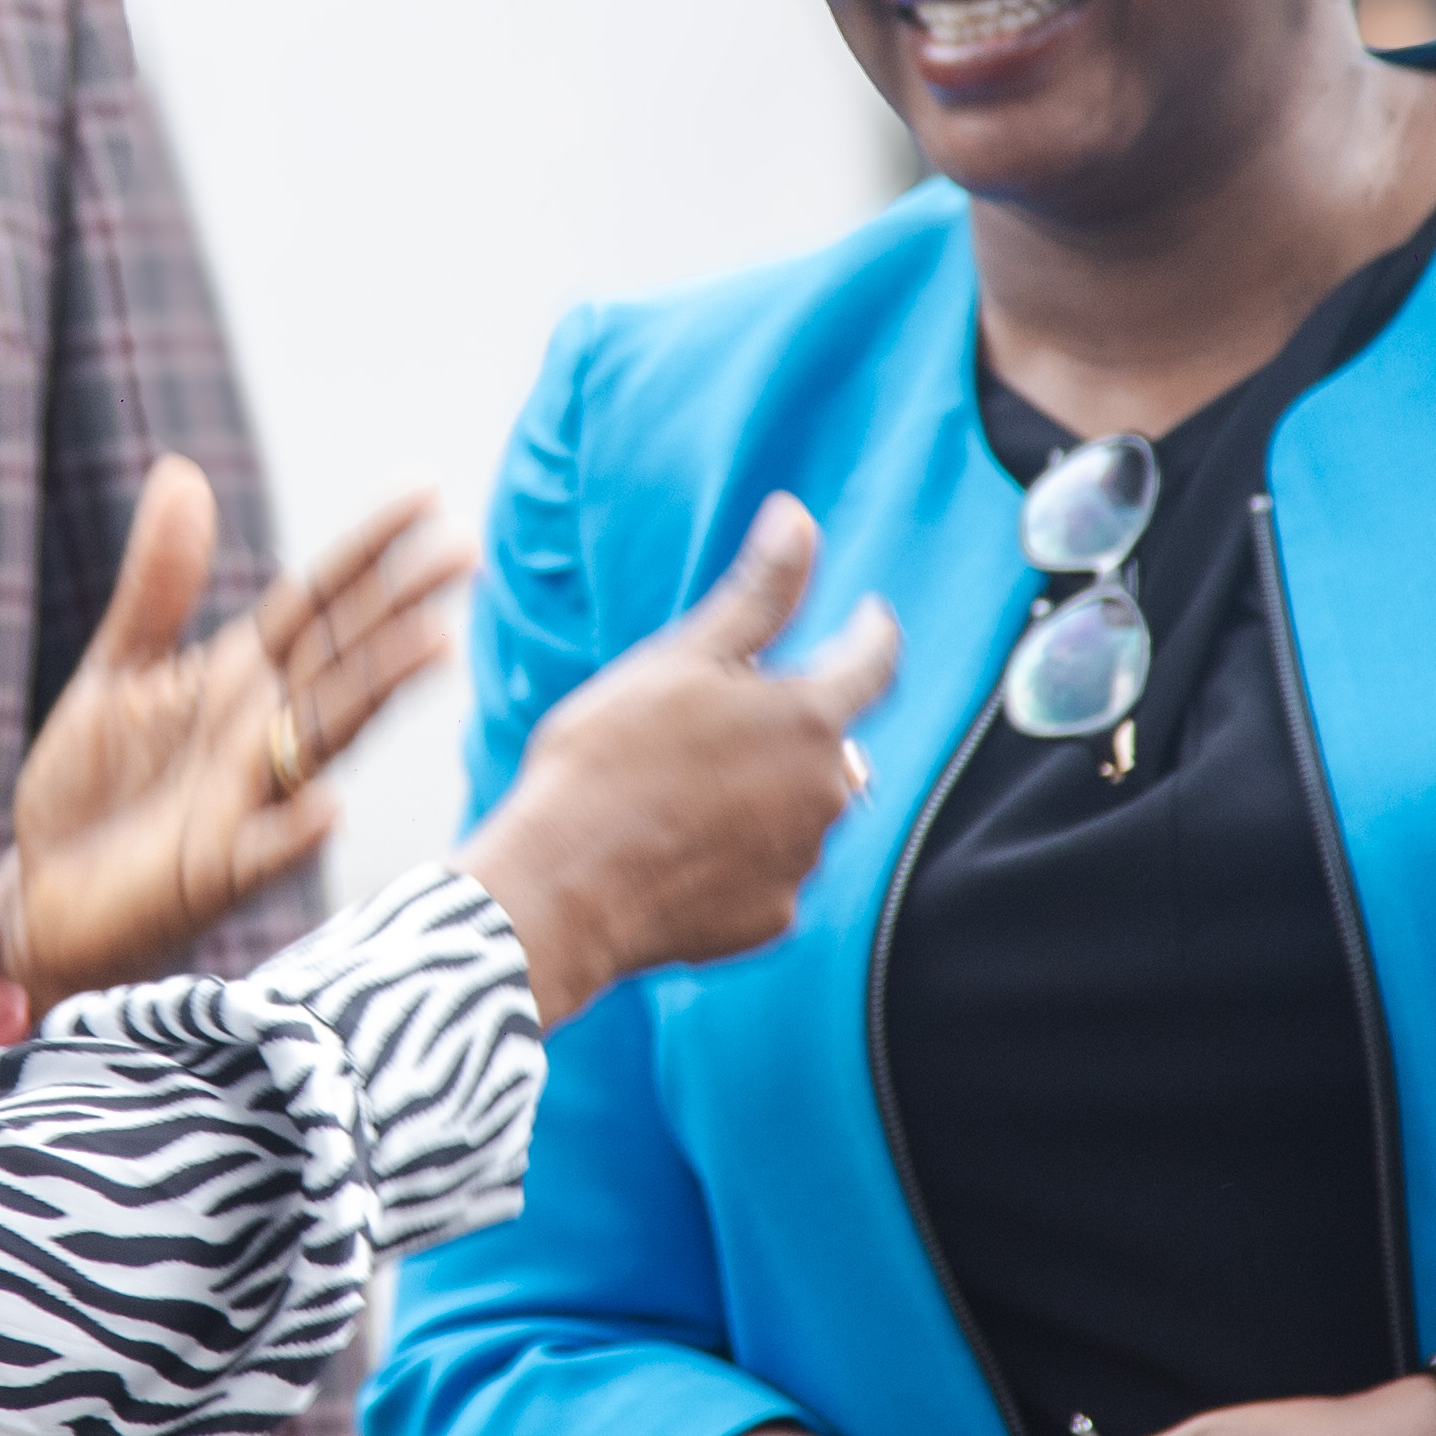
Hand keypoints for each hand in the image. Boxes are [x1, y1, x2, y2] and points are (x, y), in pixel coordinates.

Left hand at [5, 467, 475, 1000]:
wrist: (45, 892)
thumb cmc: (93, 783)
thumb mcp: (119, 666)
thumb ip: (159, 583)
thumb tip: (184, 472)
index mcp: (243, 674)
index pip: (320, 599)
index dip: (370, 546)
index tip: (429, 490)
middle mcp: (264, 730)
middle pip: (345, 656)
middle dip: (402, 604)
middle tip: (466, 550)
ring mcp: (250, 798)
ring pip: (328, 735)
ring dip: (379, 692)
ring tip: (435, 647)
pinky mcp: (219, 869)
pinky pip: (266, 848)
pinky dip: (298, 828)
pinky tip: (329, 805)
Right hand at [452, 501, 900, 1021]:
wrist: (559, 890)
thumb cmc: (608, 762)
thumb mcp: (681, 660)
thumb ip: (758, 594)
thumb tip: (799, 518)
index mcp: (810, 720)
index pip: (875, 660)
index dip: (872, 630)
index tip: (868, 614)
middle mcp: (826, 794)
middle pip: (830, 741)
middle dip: (791, 724)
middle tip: (717, 717)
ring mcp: (802, 861)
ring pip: (801, 808)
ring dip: (765, 791)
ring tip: (683, 788)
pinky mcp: (771, 917)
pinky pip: (770, 869)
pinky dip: (740, 852)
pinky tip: (679, 845)